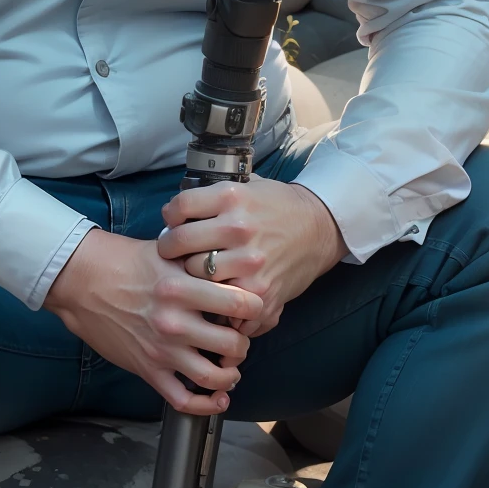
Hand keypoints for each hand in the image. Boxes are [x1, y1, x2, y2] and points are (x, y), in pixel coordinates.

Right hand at [45, 228, 262, 416]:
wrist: (81, 279)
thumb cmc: (123, 261)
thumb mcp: (167, 251)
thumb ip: (200, 262)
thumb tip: (234, 267)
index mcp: (183, 288)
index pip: (241, 305)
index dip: (255, 309)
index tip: (252, 309)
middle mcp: (175, 321)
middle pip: (233, 345)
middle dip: (243, 344)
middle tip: (238, 338)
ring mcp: (161, 349)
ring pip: (213, 377)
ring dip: (230, 376)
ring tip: (230, 367)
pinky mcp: (147, 368)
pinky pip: (183, 399)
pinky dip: (205, 405)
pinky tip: (217, 399)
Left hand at [156, 177, 344, 338]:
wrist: (319, 228)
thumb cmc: (277, 206)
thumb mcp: (246, 186)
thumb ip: (212, 195)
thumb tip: (171, 212)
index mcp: (232, 197)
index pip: (179, 208)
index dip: (169, 217)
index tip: (172, 224)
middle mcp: (239, 228)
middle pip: (180, 244)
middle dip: (172, 250)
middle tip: (174, 254)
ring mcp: (249, 262)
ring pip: (195, 275)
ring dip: (192, 276)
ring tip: (197, 274)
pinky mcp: (261, 290)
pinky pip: (222, 302)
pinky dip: (217, 302)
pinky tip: (218, 294)